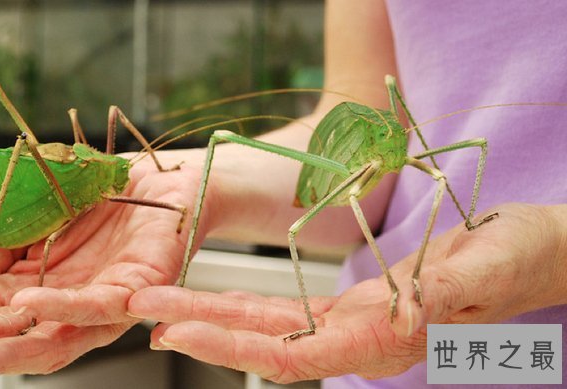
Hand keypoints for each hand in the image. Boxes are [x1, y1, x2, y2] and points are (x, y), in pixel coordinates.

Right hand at [0, 152, 207, 376]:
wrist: (159, 179)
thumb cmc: (102, 200)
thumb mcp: (38, 219)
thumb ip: (1, 247)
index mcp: (46, 289)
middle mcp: (74, 304)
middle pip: (24, 342)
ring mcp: (107, 301)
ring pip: (59, 338)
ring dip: (12, 348)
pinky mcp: (139, 287)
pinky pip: (101, 305)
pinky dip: (63, 306)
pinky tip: (28, 303)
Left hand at [127, 203, 566, 382]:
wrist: (532, 252)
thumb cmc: (520, 259)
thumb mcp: (490, 269)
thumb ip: (446, 293)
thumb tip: (405, 313)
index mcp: (387, 338)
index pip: (297, 354)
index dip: (235, 345)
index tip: (181, 332)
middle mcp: (360, 339)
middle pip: (265, 342)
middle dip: (202, 327)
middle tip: (143, 311)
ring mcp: (352, 324)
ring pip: (269, 327)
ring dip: (212, 315)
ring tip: (161, 304)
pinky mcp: (352, 305)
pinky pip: (289, 311)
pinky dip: (246, 305)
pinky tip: (215, 299)